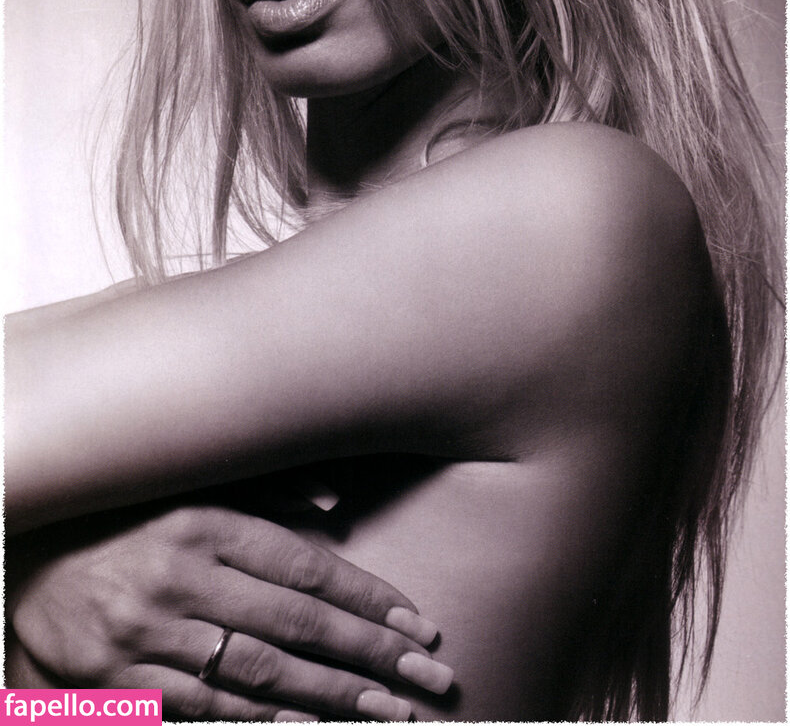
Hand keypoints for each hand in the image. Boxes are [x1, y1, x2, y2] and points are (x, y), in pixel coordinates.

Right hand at [9, 505, 451, 720]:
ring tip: (390, 710)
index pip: (307, 567)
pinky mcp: (118, 682)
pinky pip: (205, 708)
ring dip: (333, 695)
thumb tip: (336, 505)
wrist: (24, 562)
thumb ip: (264, 495)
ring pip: (261, 673)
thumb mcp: (188, 492)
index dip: (368, 597)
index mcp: (203, 523)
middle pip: (297, 624)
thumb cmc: (122, 523)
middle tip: (429, 675)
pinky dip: (262, 720)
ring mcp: (148, 635)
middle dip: (371, 651)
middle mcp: (181, 576)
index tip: (418, 622)